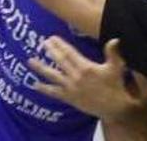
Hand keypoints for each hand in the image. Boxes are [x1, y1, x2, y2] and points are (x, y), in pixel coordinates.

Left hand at [28, 37, 146, 121]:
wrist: (115, 107)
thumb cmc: (116, 85)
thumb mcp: (116, 67)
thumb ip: (113, 53)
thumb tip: (114, 39)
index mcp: (86, 68)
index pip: (70, 53)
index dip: (60, 45)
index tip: (51, 38)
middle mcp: (76, 77)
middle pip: (60, 61)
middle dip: (51, 51)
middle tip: (42, 43)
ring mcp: (71, 88)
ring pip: (53, 76)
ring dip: (41, 68)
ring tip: (30, 61)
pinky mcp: (70, 98)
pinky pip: (54, 93)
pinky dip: (44, 89)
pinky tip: (35, 84)